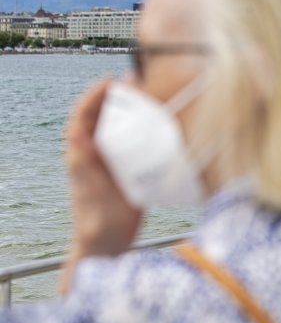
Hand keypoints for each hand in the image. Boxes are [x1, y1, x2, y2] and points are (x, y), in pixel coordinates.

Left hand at [61, 79, 142, 293]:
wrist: (107, 243)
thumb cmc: (97, 222)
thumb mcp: (90, 191)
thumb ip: (83, 166)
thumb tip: (77, 141)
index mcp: (82, 154)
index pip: (83, 116)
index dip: (95, 95)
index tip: (113, 81)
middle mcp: (94, 153)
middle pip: (102, 115)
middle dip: (117, 94)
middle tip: (138, 79)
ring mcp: (110, 161)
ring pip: (118, 127)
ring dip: (131, 109)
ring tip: (150, 94)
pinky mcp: (125, 170)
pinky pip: (133, 143)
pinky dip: (144, 129)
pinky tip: (160, 124)